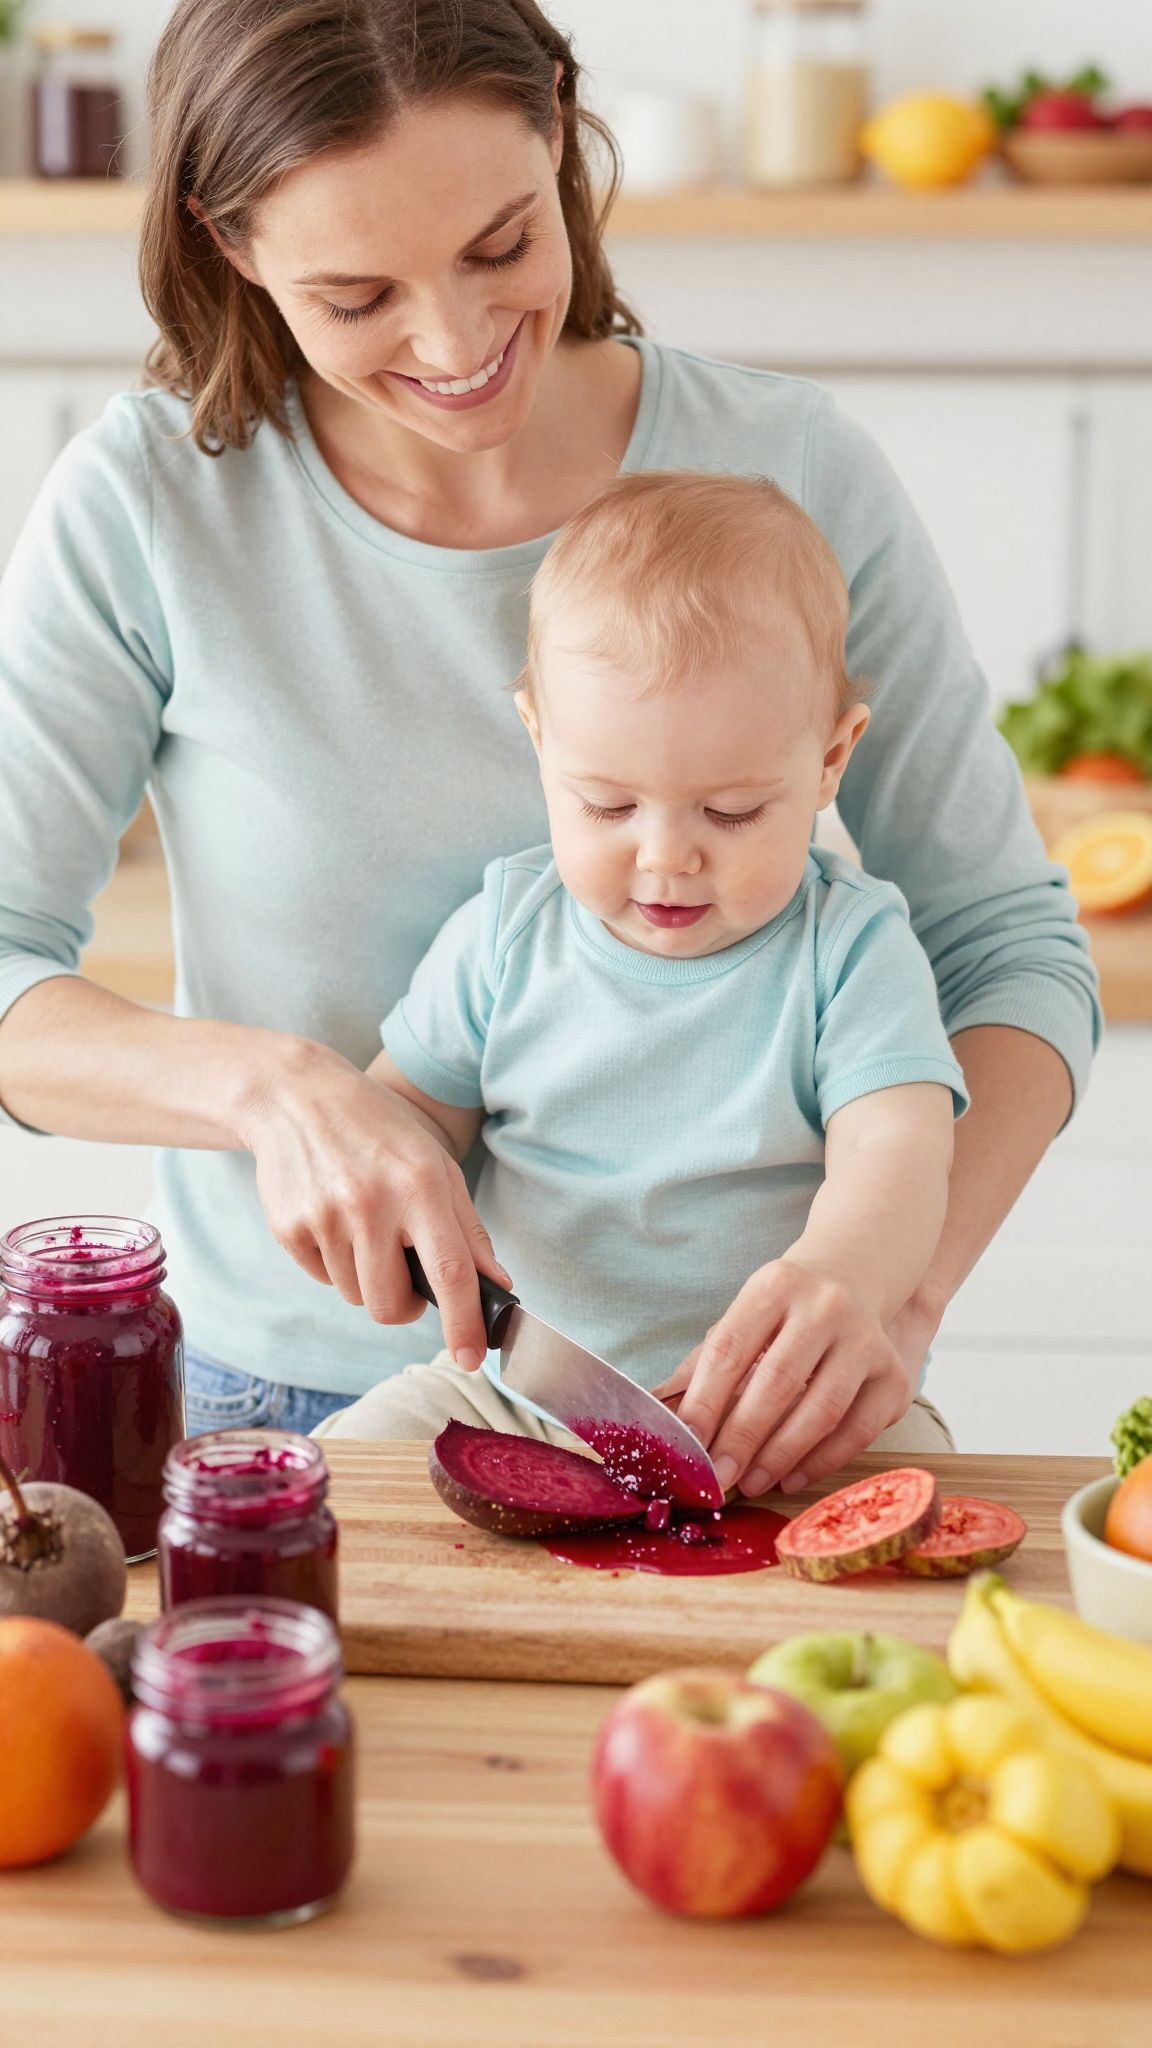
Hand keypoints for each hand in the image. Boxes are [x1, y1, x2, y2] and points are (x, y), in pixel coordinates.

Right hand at [237, 1038, 509, 1366]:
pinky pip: (321, 1277)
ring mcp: (324, 1217)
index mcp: (419, 1186)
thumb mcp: (435, 1164)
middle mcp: (371, 1203)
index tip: (472, 1357)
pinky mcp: (288, 1227)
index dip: (464, 1323)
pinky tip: (332, 1217)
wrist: (296, 1097)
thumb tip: (496, 1287)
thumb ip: (468, 1229)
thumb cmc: (379, 1131)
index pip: (450, 1272)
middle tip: (406, 1275)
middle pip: (391, 1305)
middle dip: (404, 1306)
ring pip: (355, 1295)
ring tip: (363, 1225)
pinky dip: (333, 1262)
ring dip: (366, 1277)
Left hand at [652, 1259, 919, 1496]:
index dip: (704, 1402)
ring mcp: (865, 1340)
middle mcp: (825, 1307)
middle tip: (717, 1477)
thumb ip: (701, 1366)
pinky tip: (791, 1478)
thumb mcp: (741, 1318)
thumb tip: (654, 1413)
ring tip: (750, 1482)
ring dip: (781, 1455)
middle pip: (777, 1381)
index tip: (685, 1446)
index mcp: (774, 1286)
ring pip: (822, 1409)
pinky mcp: (893, 1374)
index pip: (730, 1348)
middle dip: (742, 1437)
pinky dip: (822, 1461)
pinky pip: (858, 1430)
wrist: (853, 1277)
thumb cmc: (782, 1312)